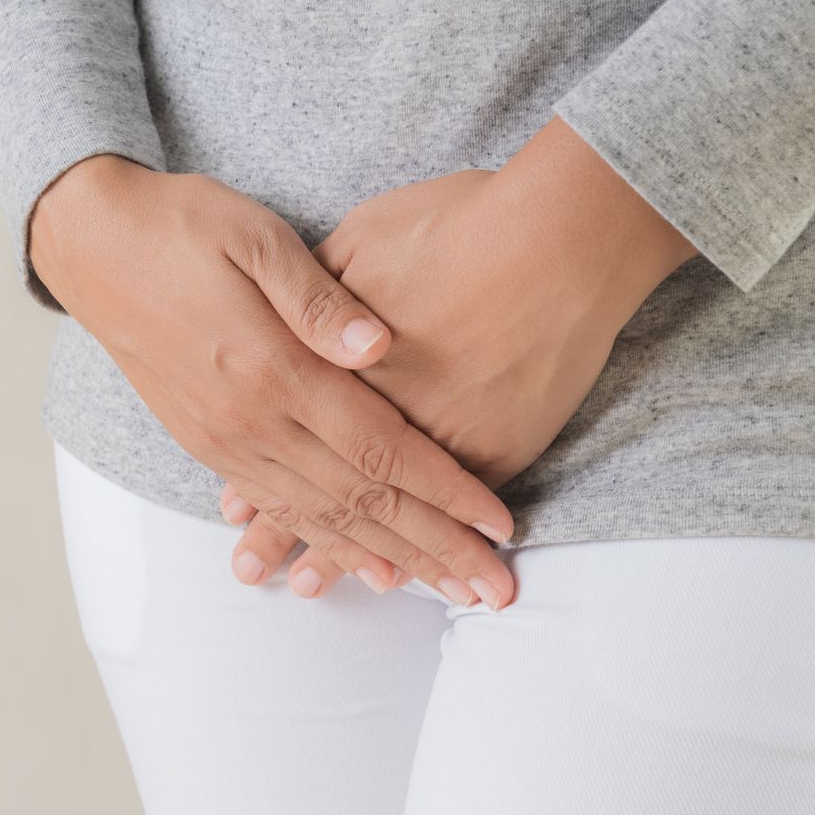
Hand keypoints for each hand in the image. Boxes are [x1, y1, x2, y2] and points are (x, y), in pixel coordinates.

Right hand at [32, 154, 515, 599]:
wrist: (93, 246)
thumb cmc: (183, 227)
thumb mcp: (255, 238)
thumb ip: (319, 299)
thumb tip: (383, 345)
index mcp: (273, 369)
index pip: (381, 448)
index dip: (447, 490)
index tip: (500, 526)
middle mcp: (250, 422)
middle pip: (363, 501)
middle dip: (436, 547)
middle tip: (496, 589)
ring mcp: (226, 441)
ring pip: (323, 518)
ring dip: (391, 559)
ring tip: (448, 592)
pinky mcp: (208, 444)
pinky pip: (280, 509)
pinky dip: (328, 544)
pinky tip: (366, 569)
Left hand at [229, 118, 697, 604]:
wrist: (564, 230)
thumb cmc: (463, 221)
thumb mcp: (363, 237)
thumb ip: (318, 295)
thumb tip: (289, 336)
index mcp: (339, 373)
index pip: (303, 449)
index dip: (280, 491)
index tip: (250, 529)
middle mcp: (393, 417)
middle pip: (347, 493)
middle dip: (327, 547)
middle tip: (305, 594)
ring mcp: (454, 435)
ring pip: (406, 508)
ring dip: (390, 554)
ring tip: (374, 590)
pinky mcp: (505, 440)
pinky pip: (463, 502)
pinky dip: (443, 531)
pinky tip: (434, 562)